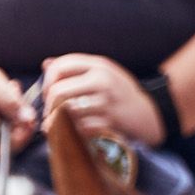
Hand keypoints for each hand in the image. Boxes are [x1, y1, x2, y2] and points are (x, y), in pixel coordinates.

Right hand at [0, 61, 33, 152]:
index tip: (25, 109)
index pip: (11, 143)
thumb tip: (29, 120)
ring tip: (6, 92)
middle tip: (14, 93)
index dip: (24, 130)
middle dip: (18, 121)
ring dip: (12, 119)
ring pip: (6, 141)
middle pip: (11, 144)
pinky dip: (4, 121)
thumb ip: (11, 101)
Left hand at [40, 53, 164, 145]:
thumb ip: (75, 68)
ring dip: (60, 121)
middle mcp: (103, 80)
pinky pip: (80, 127)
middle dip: (49, 105)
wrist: (148, 114)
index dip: (47, 81)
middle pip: (59, 91)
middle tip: (50, 113)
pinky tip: (78, 131)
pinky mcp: (110, 122)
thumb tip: (46, 64)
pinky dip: (75, 131)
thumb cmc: (120, 93)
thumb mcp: (102, 72)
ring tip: (61, 123)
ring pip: (67, 111)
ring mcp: (107, 102)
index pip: (60, 66)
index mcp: (99, 65)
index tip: (47, 94)